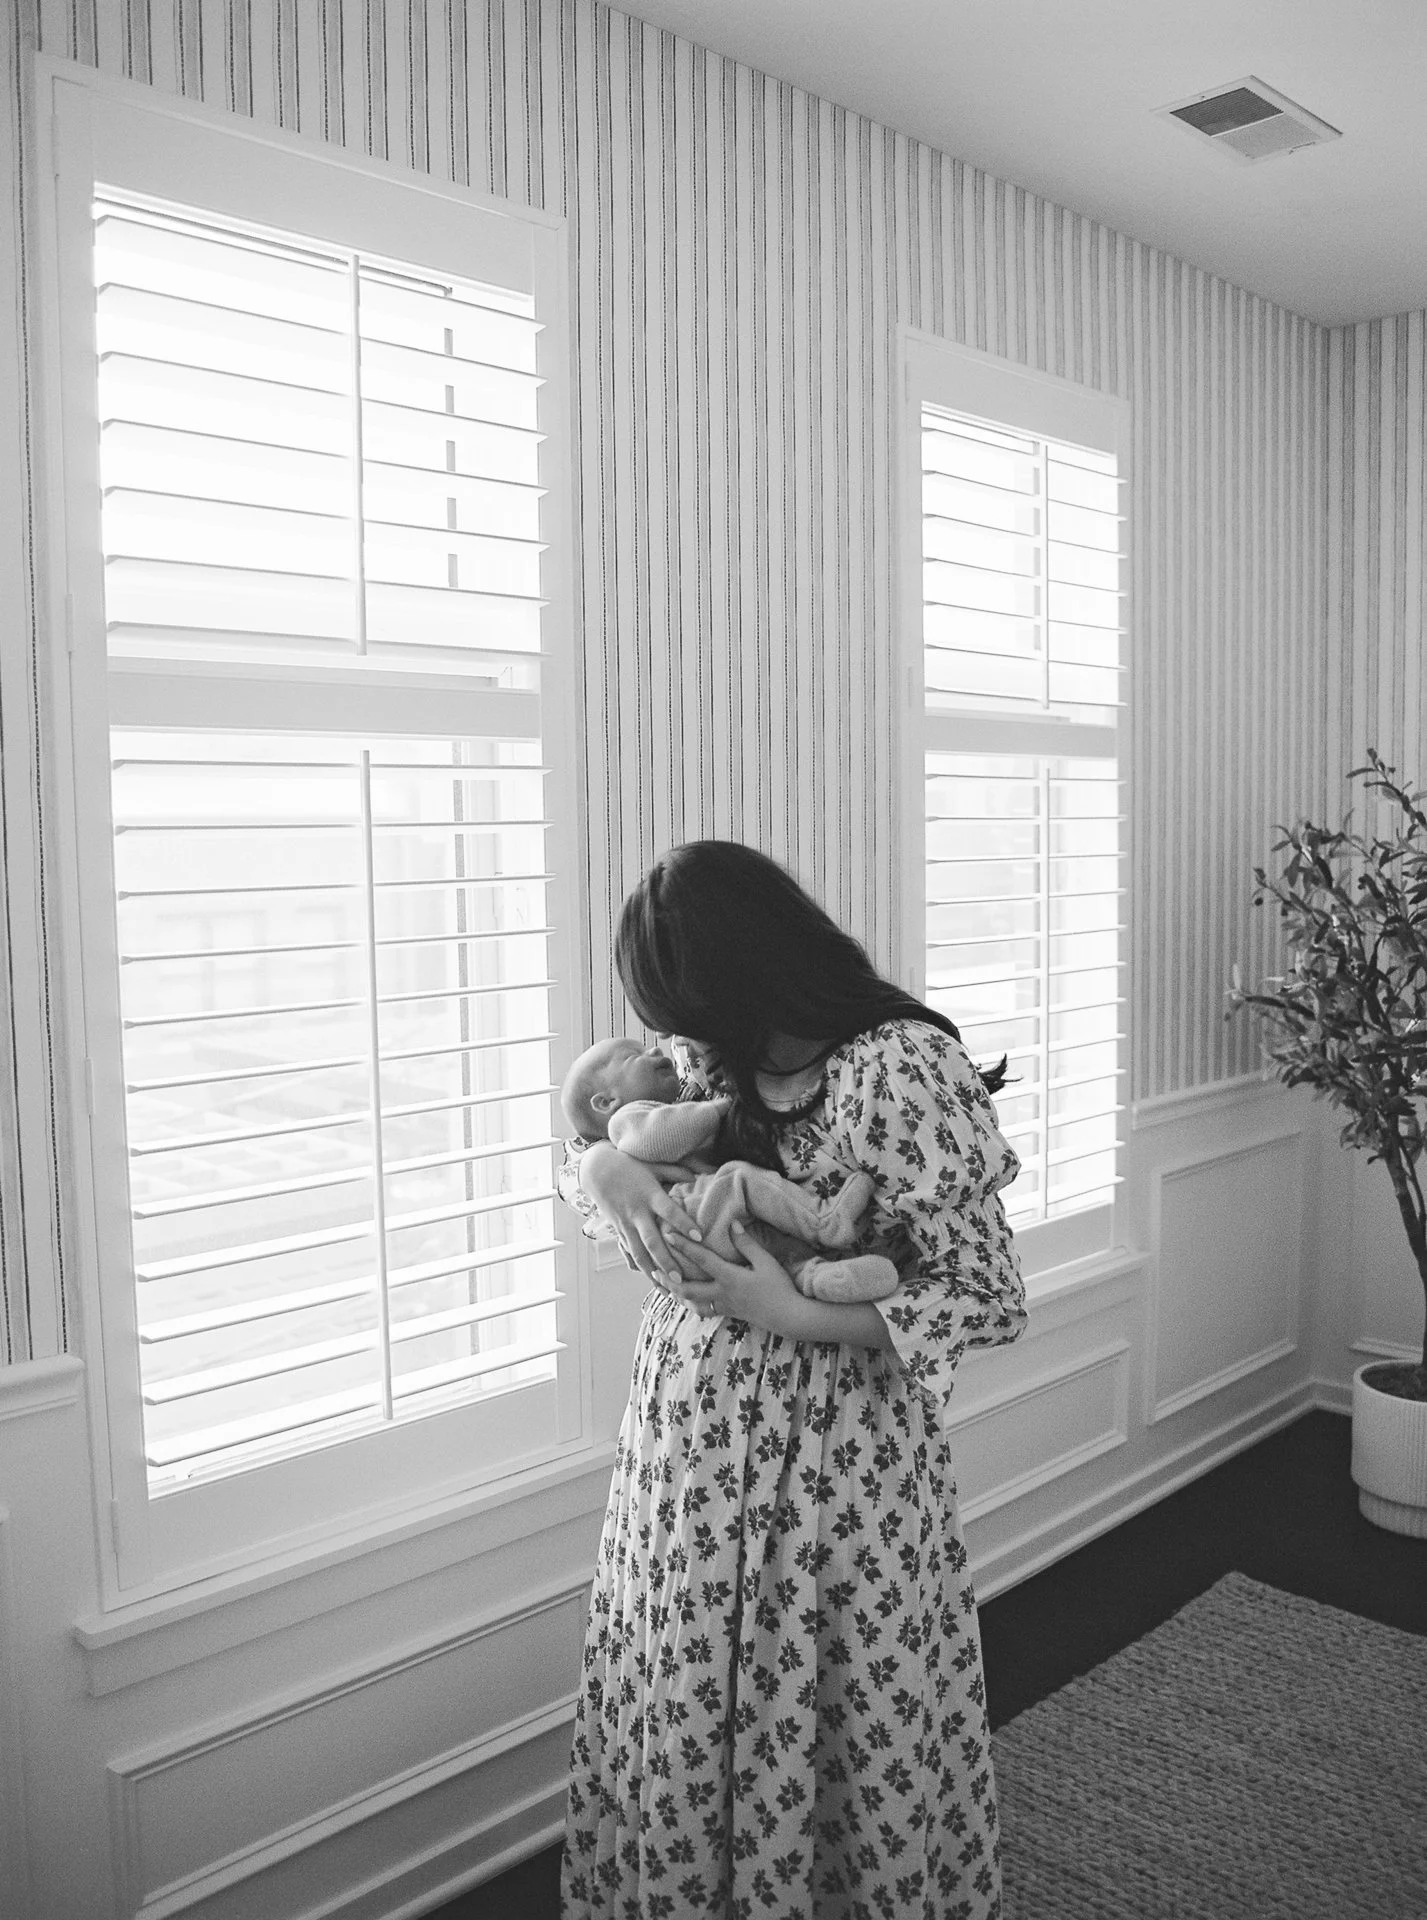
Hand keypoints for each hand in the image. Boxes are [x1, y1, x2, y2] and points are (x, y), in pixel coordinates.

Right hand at [579, 1142, 701, 1284]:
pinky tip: (653, 1282)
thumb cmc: (629, 1165)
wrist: (596, 1170)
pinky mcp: (619, 1231)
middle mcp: (637, 1212)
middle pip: (651, 1240)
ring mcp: (625, 1224)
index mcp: (649, 1194)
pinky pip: (630, 1252)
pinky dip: (641, 1267)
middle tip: (680, 1279)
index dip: (683, 1223)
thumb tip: (697, 1174)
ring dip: (653, 1272)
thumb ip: (675, 1172)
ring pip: (638, 1253)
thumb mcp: (652, 1165)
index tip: (699, 1236)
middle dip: (665, 1261)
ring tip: (668, 1290)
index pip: (668, 1211)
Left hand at [668, 1222, 898, 1353]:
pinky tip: (689, 1302)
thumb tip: (732, 1224)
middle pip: (687, 1288)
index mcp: (729, 1277)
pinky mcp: (730, 1314)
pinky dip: (694, 1306)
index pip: (701, 1259)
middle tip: (654, 1271)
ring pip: (693, 1303)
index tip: (668, 1235)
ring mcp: (724, 1306)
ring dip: (677, 1295)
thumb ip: (747, 1244)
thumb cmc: (779, 1287)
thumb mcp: (766, 1262)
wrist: (790, 1317)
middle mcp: (722, 1293)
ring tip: (665, 1287)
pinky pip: (706, 1310)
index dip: (683, 1246)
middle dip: (670, 1280)